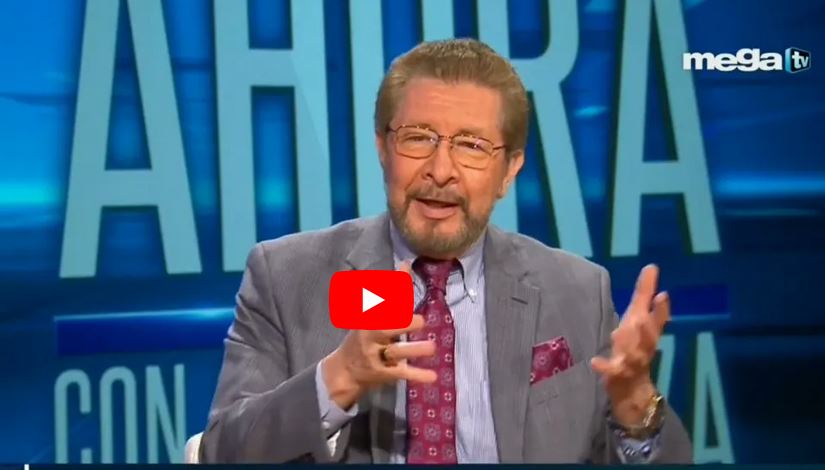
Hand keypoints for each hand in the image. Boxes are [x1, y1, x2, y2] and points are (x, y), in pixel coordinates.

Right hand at [322, 263, 435, 408]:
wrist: (344, 370)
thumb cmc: (365, 335)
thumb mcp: (373, 311)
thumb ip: (392, 290)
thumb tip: (406, 264)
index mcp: (369, 317)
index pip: (381, 301)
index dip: (393, 289)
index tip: (405, 275)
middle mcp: (371, 335)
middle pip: (385, 329)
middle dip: (402, 325)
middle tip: (421, 321)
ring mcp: (376, 355)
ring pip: (396, 352)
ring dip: (414, 350)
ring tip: (432, 347)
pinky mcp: (383, 373)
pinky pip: (402, 373)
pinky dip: (417, 375)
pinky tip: (433, 376)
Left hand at [590, 264, 669, 426]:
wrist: (634, 390)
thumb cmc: (635, 347)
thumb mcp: (638, 320)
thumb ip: (644, 295)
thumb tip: (651, 267)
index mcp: (648, 333)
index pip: (659, 320)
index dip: (661, 309)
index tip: (663, 294)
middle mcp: (644, 347)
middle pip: (649, 337)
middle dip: (649, 326)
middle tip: (644, 316)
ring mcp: (633, 363)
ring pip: (635, 354)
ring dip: (629, 345)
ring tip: (619, 334)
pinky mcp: (618, 376)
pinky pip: (612, 371)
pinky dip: (604, 366)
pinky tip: (595, 361)